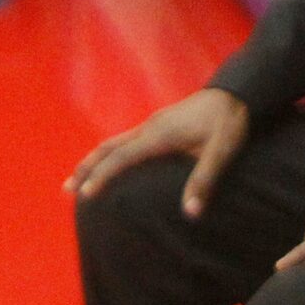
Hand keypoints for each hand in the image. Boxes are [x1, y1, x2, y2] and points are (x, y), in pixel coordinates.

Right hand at [66, 89, 251, 215]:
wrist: (237, 92)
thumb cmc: (229, 122)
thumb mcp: (221, 152)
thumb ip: (203, 180)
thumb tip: (190, 212)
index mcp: (158, 135)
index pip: (121, 158)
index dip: (101, 177)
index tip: (84, 194)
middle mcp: (149, 128)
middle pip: (108, 148)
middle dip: (86, 168)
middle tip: (66, 189)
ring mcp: (152, 124)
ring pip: (114, 143)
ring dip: (94, 160)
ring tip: (79, 179)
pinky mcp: (158, 124)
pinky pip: (125, 141)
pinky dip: (110, 155)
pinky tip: (111, 165)